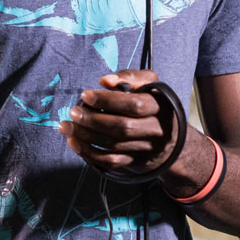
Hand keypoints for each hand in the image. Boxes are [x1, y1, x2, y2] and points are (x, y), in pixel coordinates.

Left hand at [58, 69, 176, 173]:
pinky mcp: (136, 162)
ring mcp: (146, 148)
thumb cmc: (153, 104)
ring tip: (66, 126)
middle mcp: (156, 130)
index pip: (134, 105)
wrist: (173, 139)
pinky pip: (112, 162)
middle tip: (73, 112)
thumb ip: (129, 77)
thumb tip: (105, 81)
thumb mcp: (150, 84)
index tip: (85, 95)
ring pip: (114, 146)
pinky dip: (90, 154)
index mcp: (160, 107)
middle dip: (93, 120)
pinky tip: (74, 143)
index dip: (107, 100)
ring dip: (86, 137)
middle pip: (122, 128)